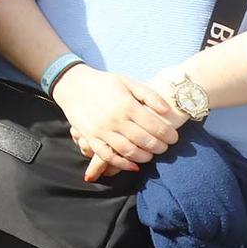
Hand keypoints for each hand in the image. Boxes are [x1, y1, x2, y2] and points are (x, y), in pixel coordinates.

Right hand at [51, 65, 179, 173]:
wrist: (72, 84)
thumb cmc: (103, 83)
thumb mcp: (127, 82)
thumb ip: (149, 94)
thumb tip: (168, 111)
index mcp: (127, 105)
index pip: (155, 126)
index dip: (169, 135)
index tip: (173, 138)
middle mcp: (115, 119)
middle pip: (145, 141)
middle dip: (160, 147)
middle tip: (165, 147)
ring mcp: (102, 130)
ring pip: (129, 151)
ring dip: (144, 157)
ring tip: (150, 154)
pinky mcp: (90, 137)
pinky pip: (107, 156)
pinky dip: (122, 164)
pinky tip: (133, 166)